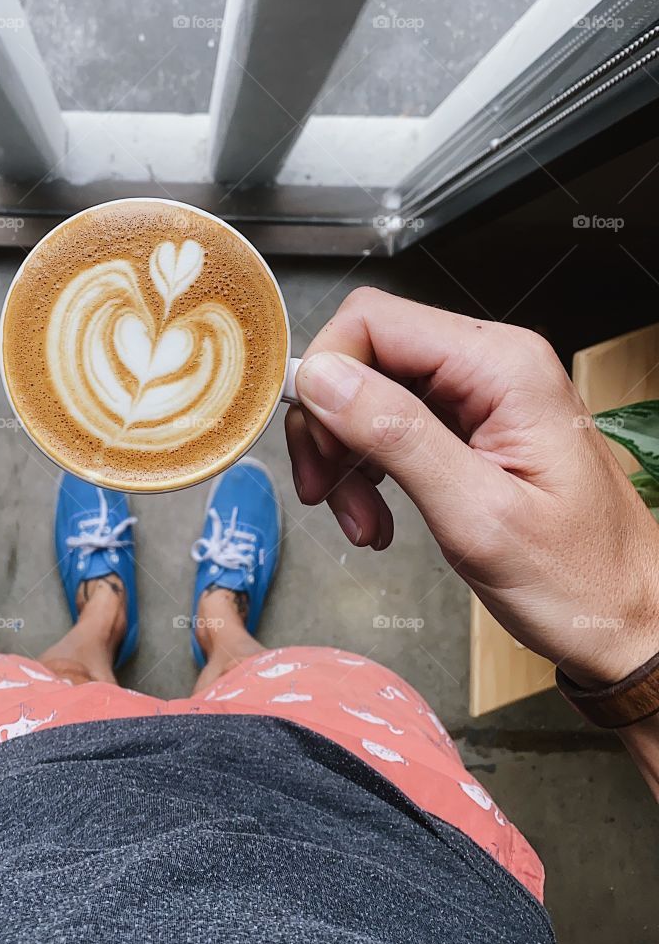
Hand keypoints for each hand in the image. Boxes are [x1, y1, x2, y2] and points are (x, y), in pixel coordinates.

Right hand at [285, 287, 658, 687]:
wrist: (631, 622)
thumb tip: (324, 377)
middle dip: (332, 426)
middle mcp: (493, 366)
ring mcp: (483, 395)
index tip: (316, 447)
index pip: (374, 322)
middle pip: (366, 356)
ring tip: (362, 521)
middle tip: (324, 493)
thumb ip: (397, 436)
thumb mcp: (477, 515)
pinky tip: (379, 517)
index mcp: (503, 367)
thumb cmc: (581, 582)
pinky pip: (394, 425)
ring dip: (348, 457)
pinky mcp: (472, 426)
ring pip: (371, 393)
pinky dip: (370, 471)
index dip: (327, 376)